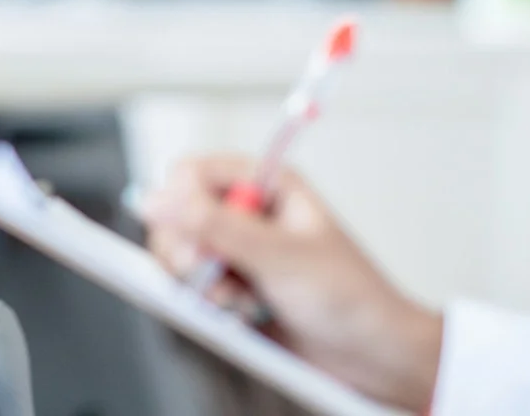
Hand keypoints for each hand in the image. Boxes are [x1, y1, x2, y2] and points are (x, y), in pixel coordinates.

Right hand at [146, 154, 443, 411]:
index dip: (179, 201)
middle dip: (189, 252)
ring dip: (202, 284)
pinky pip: (193, 290)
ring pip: (179, 257)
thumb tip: (156, 199)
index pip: (191, 173)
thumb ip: (215, 224)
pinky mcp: (232, 290)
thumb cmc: (349, 297)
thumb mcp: (279, 255)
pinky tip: (243, 314)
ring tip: (240, 300)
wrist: (374, 356)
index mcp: (264, 185)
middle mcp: (246, 215)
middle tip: (217, 275)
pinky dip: (210, 305)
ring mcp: (237, 254)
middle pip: (175, 217)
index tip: (191, 235)